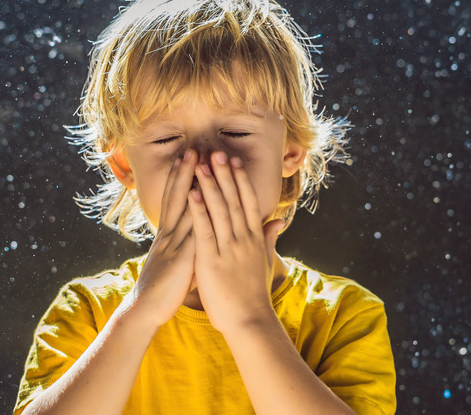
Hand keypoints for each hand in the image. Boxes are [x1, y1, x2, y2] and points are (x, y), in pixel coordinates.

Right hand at [130, 150, 197, 327]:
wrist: (145, 311)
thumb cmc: (162, 289)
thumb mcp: (175, 263)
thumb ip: (186, 248)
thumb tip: (196, 237)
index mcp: (168, 235)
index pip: (175, 200)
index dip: (181, 179)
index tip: (189, 158)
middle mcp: (168, 235)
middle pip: (177, 197)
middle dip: (185, 172)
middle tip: (193, 149)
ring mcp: (173, 245)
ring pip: (184, 208)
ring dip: (191, 184)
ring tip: (198, 164)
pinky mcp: (181, 259)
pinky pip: (192, 233)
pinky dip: (198, 215)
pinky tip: (205, 200)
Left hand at [187, 151, 283, 333]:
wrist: (248, 320)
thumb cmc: (253, 293)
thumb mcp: (265, 261)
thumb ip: (269, 237)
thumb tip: (278, 220)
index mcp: (254, 238)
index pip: (247, 202)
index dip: (240, 180)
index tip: (233, 160)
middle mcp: (244, 239)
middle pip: (234, 200)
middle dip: (224, 174)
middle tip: (216, 151)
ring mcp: (228, 248)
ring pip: (219, 210)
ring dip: (210, 185)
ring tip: (201, 164)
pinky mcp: (212, 260)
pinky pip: (205, 230)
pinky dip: (199, 210)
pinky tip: (192, 193)